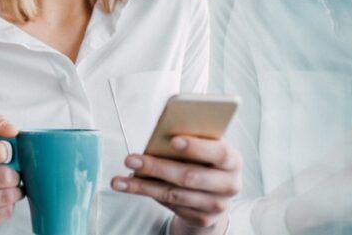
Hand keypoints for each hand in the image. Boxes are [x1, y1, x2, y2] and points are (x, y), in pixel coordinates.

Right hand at [0, 115, 22, 233]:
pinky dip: (8, 206)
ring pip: (7, 196)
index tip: (5, 154)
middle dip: (14, 174)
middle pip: (4, 175)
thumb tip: (12, 131)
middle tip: (10, 173)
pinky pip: (5, 212)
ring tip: (8, 187)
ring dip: (14, 191)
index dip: (8, 152)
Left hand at [111, 136, 241, 232]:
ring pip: (174, 194)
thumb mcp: (204, 145)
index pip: (217, 152)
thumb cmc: (204, 160)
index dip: (196, 147)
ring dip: (143, 186)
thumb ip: (191, 137)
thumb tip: (161, 132)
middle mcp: (229, 184)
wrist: (215, 193)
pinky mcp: (202, 219)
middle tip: (131, 159)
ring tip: (120, 180)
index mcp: (232, 160)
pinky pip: (171, 206)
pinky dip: (150, 195)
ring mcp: (217, 205)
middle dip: (156, 167)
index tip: (173, 140)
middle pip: (189, 176)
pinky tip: (133, 187)